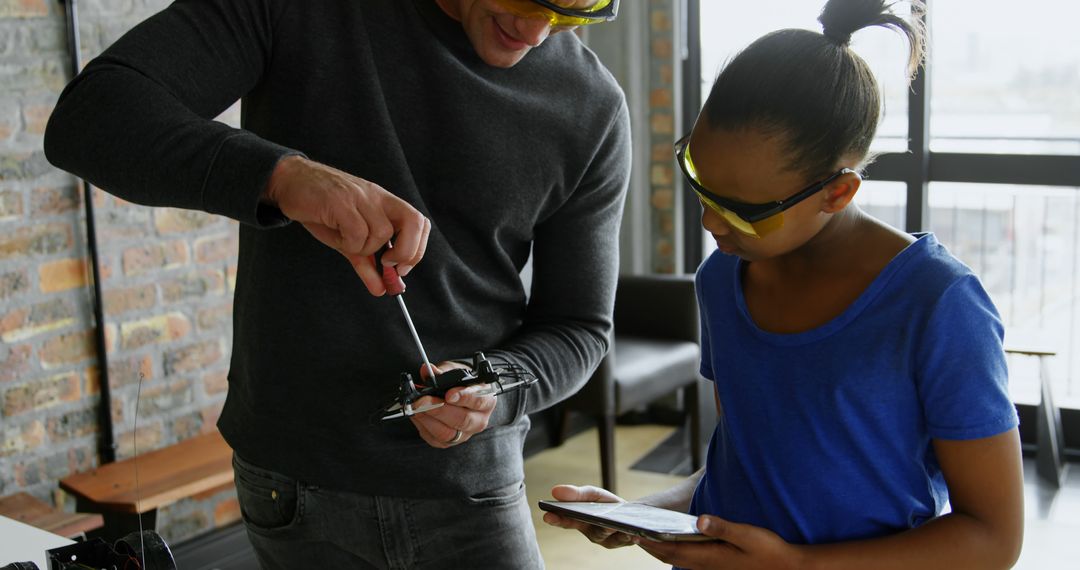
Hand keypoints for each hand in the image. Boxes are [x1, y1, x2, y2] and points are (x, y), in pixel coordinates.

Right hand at [265, 155, 430, 294]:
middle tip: (386, 263)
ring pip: (381, 233)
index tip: (401, 268)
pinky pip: (357, 232)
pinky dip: (349, 243)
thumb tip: (382, 289)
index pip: (419, 222)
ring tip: (346, 241)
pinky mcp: (341, 201)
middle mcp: (378, 197)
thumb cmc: (322, 210)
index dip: (417, 249)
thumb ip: (367, 264)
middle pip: (413, 222)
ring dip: (365, 248)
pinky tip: (337, 236)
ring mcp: (361, 198)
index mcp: (385, 203)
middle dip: (406, 251)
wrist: (290, 183)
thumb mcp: (349, 240)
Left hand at [409, 361, 496, 448]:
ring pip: (448, 433)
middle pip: (463, 420)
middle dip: (439, 410)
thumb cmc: (460, 384)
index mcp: (486, 399)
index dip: (464, 397)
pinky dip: (423, 427)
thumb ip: (442, 372)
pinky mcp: (451, 442)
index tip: (449, 394)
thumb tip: (428, 370)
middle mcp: (479, 419)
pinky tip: (416, 415)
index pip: (479, 401)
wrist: (461, 397)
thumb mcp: (454, 372)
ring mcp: (466, 433)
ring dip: (429, 420)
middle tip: (423, 401)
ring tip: (416, 408)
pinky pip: (436, 440)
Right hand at [542, 484, 634, 548]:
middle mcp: (593, 533)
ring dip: (608, 530)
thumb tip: (555, 491)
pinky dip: (627, 536)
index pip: (566, 522)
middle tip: (580, 519)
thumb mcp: (592, 494)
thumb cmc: (607, 504)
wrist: (631, 514)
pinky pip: (625, 540)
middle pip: (589, 531)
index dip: (557, 520)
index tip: (547, 516)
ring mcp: (608, 539)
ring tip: (610, 525)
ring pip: (608, 536)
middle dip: (590, 527)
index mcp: (581, 521)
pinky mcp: (623, 541)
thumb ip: (576, 494)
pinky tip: (631, 533)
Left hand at [634, 515, 803, 569]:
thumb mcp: (747, 534)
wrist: (788, 568)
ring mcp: (713, 567)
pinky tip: (677, 543)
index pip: (672, 549)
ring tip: (649, 538)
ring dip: (662, 549)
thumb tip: (698, 519)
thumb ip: (722, 527)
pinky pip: (690, 560)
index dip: (652, 542)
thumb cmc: (769, 550)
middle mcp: (707, 565)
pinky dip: (677, 552)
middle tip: (634, 535)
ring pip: (680, 559)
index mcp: (709, 557)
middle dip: (652, 546)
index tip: (636, 533)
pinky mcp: (719, 566)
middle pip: (671, 556)